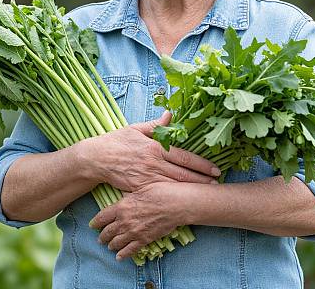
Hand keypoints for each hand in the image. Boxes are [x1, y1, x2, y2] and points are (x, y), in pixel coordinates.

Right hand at [81, 111, 220, 191]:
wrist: (97, 158)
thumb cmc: (117, 141)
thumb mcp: (136, 128)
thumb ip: (155, 125)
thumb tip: (170, 115)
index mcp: (155, 147)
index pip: (184, 157)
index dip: (201, 164)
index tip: (215, 168)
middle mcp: (153, 163)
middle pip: (183, 174)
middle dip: (202, 180)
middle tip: (217, 184)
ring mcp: (147, 177)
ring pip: (174, 185)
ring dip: (191, 190)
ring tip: (206, 193)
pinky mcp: (139, 188)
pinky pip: (160, 193)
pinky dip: (173, 197)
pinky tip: (183, 200)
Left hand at [90, 181, 190, 259]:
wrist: (175, 204)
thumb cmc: (159, 191)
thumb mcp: (139, 188)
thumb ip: (128, 195)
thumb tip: (122, 194)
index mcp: (121, 206)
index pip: (102, 217)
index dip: (95, 223)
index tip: (92, 225)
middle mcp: (124, 221)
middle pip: (107, 232)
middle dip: (102, 236)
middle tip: (100, 238)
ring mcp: (133, 232)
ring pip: (116, 242)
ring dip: (111, 245)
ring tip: (109, 246)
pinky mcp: (144, 240)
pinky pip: (129, 250)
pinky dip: (123, 254)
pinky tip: (119, 257)